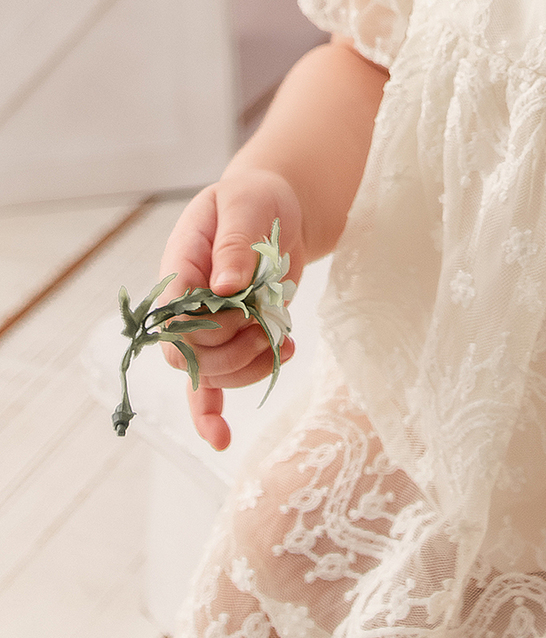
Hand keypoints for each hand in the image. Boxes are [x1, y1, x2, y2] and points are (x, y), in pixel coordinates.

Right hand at [157, 167, 306, 451]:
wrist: (275, 207)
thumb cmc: (255, 199)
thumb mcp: (246, 205)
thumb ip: (234, 242)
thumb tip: (226, 285)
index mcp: (179, 268)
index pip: (172, 318)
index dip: (207, 327)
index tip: (244, 306)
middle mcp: (185, 304)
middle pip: (189, 355)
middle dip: (232, 351)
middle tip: (267, 327)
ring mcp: (208, 327)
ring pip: (209, 374)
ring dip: (247, 369)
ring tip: (281, 344)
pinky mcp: (230, 340)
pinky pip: (209, 387)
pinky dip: (211, 415)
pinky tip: (221, 438)